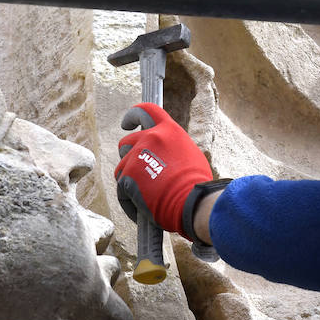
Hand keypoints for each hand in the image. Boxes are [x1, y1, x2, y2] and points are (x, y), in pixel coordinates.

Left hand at [114, 103, 212, 233]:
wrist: (192, 202)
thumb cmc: (197, 184)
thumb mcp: (190, 155)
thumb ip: (173, 149)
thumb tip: (164, 156)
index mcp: (169, 130)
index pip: (147, 111)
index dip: (133, 115)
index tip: (126, 124)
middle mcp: (150, 138)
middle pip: (127, 142)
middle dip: (128, 155)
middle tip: (135, 170)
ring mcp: (137, 156)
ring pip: (122, 167)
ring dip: (130, 180)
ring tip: (146, 196)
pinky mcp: (128, 175)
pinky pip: (122, 189)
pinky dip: (130, 200)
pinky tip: (143, 208)